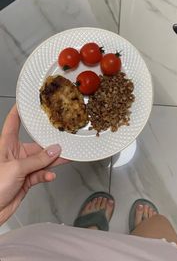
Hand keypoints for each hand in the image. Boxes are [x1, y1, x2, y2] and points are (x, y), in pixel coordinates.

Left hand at [0, 105, 67, 225]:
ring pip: (41, 160)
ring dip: (52, 160)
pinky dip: (46, 174)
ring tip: (64, 158)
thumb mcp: (16, 169)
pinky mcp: (25, 180)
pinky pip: (40, 173)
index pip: (13, 121)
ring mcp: (21, 167)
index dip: (20, 110)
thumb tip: (54, 151)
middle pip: (35, 143)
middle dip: (49, 144)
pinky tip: (50, 175)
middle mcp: (14, 154)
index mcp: (6, 144)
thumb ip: (38, 160)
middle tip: (63, 140)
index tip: (28, 100)